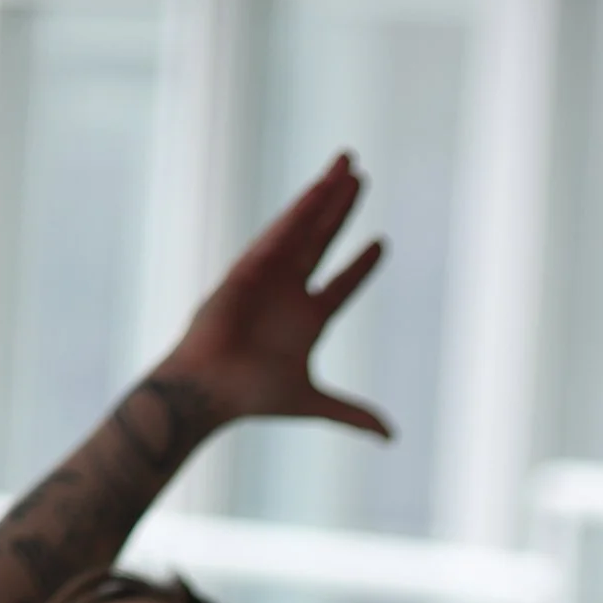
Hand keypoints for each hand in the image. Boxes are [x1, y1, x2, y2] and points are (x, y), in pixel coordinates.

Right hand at [161, 154, 392, 437]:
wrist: (212, 393)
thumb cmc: (254, 397)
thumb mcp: (314, 401)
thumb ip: (352, 413)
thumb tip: (390, 437)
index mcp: (308, 319)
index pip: (343, 284)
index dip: (362, 266)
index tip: (381, 244)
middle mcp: (290, 290)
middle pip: (323, 239)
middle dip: (341, 207)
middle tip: (360, 174)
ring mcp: (269, 275)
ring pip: (303, 227)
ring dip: (324, 196)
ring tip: (345, 166)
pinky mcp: (247, 268)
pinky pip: (277, 235)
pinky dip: (298, 213)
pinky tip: (317, 191)